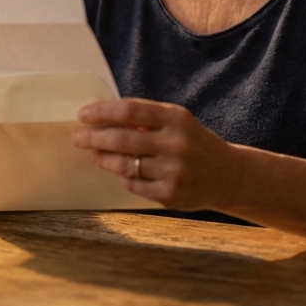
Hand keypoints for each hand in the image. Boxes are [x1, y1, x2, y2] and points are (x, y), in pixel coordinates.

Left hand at [71, 98, 238, 210]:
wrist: (228, 176)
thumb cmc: (194, 143)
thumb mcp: (178, 122)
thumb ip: (146, 119)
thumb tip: (102, 119)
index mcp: (176, 119)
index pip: (130, 111)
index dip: (102, 112)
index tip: (83, 115)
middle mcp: (175, 144)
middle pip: (122, 139)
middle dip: (93, 138)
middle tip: (77, 137)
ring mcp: (173, 171)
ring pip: (124, 164)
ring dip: (103, 158)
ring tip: (93, 154)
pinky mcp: (170, 194)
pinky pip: (134, 184)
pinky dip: (124, 177)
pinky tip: (121, 171)